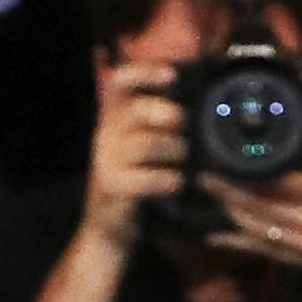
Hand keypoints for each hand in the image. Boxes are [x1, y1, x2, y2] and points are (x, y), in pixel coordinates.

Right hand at [84, 66, 193, 238]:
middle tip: (184, 129)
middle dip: (170, 116)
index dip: (144, 73)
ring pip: (148, 145)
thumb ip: (158, 124)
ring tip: (184, 161)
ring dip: (175, 151)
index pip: (120, 83)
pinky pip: (145, 178)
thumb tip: (196, 104)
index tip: (171, 76)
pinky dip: (167, 180)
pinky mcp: (112, 187)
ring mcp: (106, 161)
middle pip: (139, 111)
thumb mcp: (142, 146)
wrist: (110, 227)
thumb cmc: (136, 182)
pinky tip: (176, 184)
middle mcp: (106, 134)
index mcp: (113, 118)